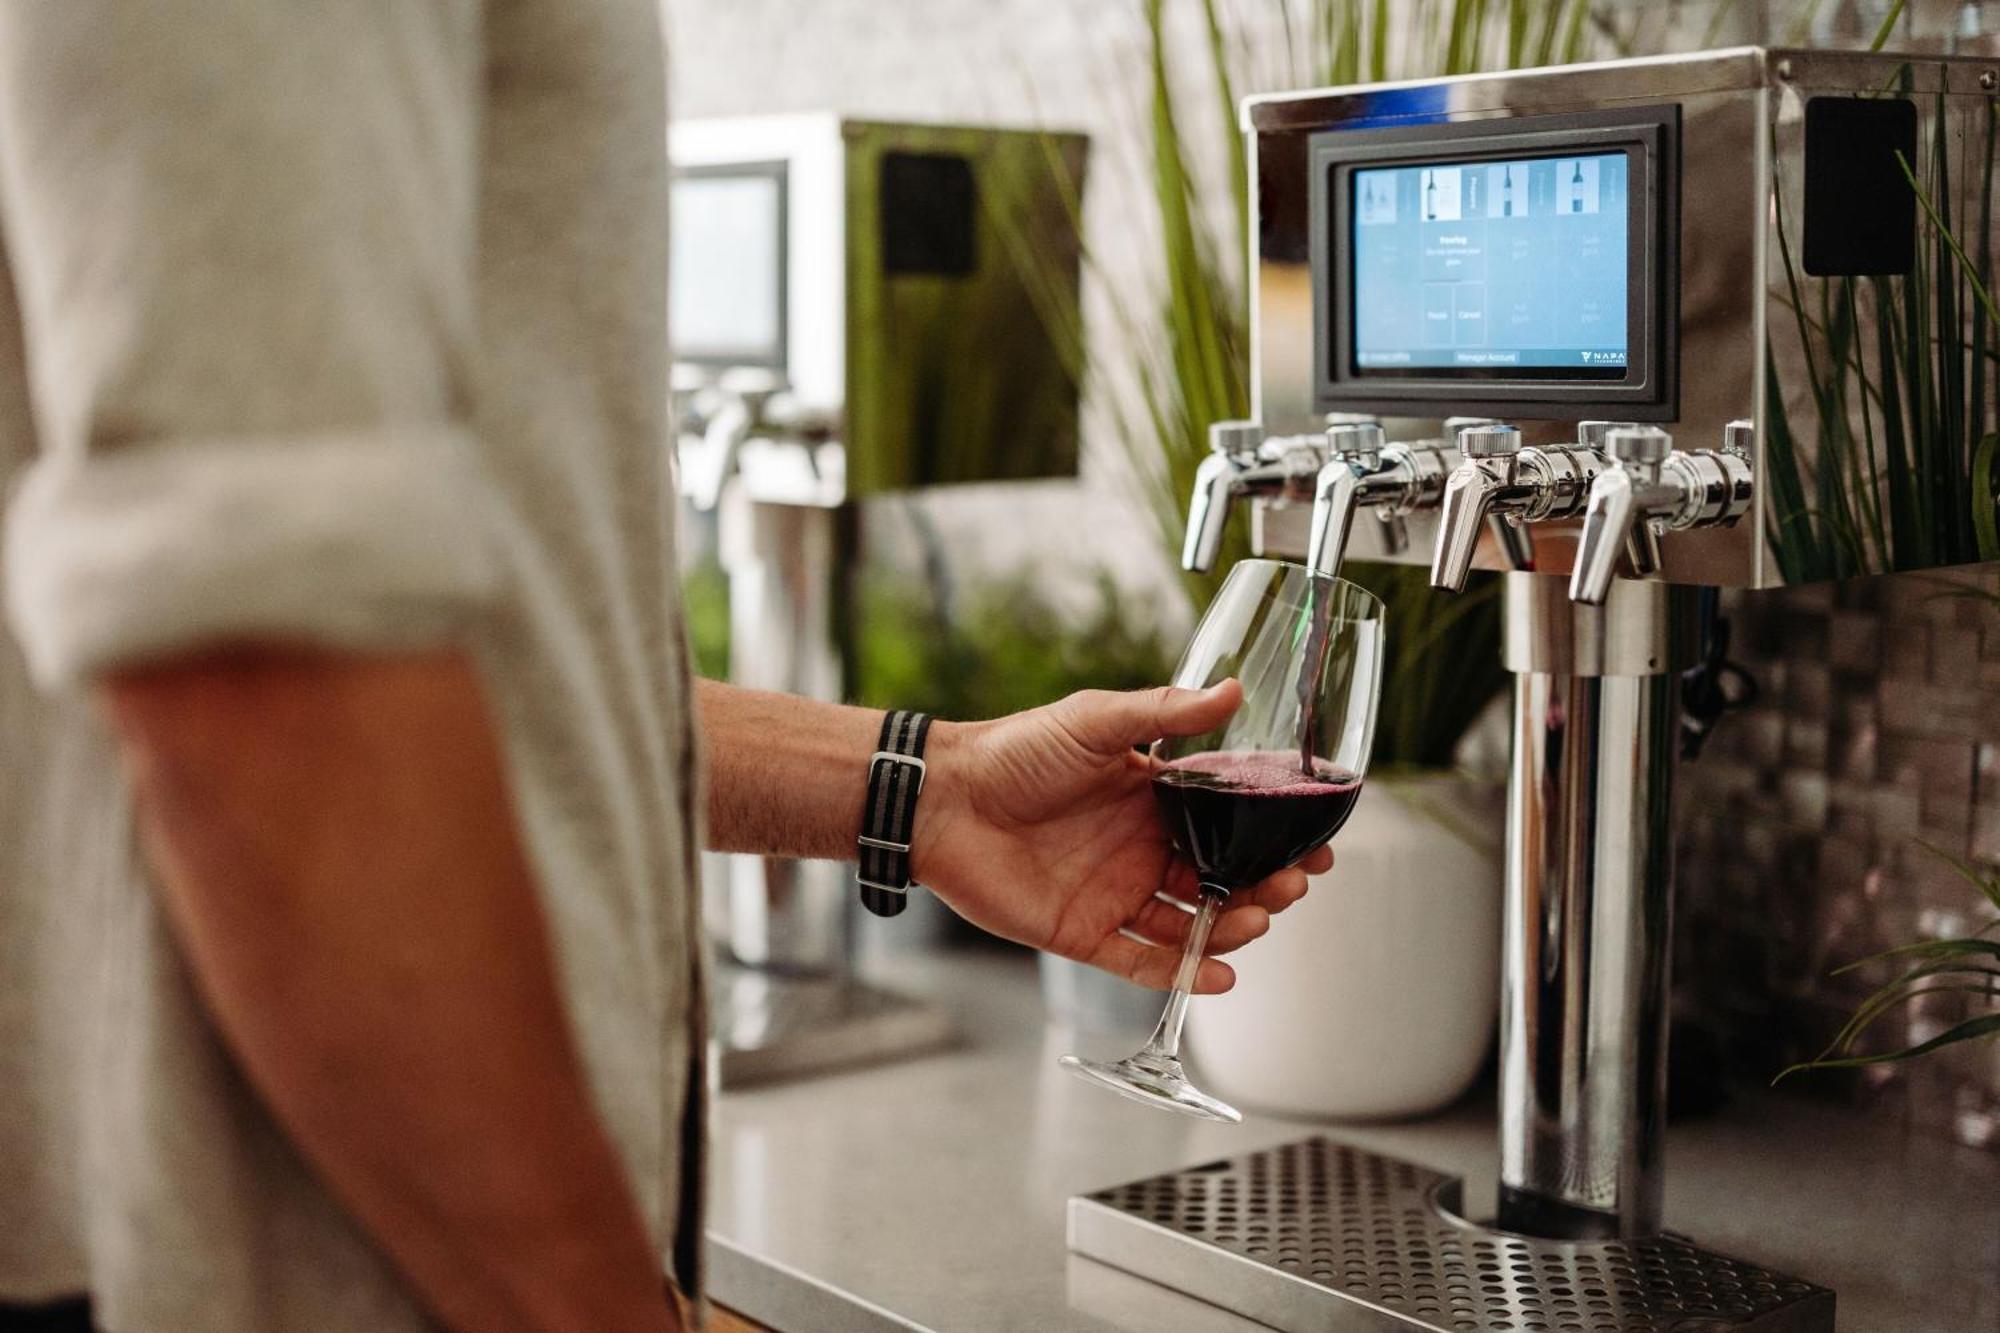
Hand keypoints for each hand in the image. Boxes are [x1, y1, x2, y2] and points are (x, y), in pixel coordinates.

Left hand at [910, 681, 1329, 992]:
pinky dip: (1180, 973)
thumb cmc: (1014, 752)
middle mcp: (1141, 848)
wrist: (943, 799)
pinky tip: (1218, 974)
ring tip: (1255, 922)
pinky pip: (1141, 961)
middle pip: (1220, 879)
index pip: (1229, 823)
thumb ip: (1166, 712)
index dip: (1272, 837)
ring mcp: (1115, 893)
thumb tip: (1234, 689)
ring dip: (1230, 928)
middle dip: (1263, 887)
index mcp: (1152, 798)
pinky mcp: (1083, 933)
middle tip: (1291, 885)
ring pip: (1191, 923)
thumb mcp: (1096, 721)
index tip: (1315, 845)